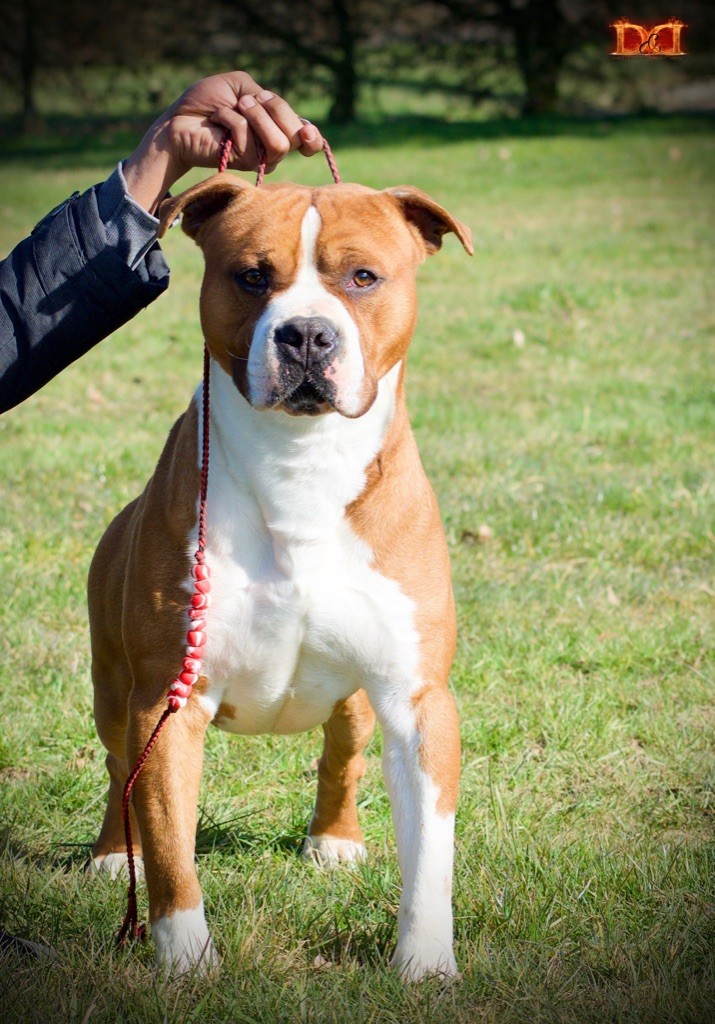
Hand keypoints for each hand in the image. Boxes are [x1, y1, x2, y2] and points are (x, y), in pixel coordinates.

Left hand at [123, 72, 322, 213]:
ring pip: (279, 143)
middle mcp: (271, 146)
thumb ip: (265, 97)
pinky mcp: (243, 164)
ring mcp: (259, 159)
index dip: (313, 138)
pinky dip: (230, 119)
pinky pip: (249, 137)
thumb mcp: (240, 86)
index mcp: (274, 126)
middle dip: (276, 109)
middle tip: (249, 101)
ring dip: (257, 116)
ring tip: (237, 107)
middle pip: (295, 136)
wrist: (178, 119)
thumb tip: (278, 112)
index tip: (306, 131)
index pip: (307, 142)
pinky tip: (216, 120)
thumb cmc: (205, 102)